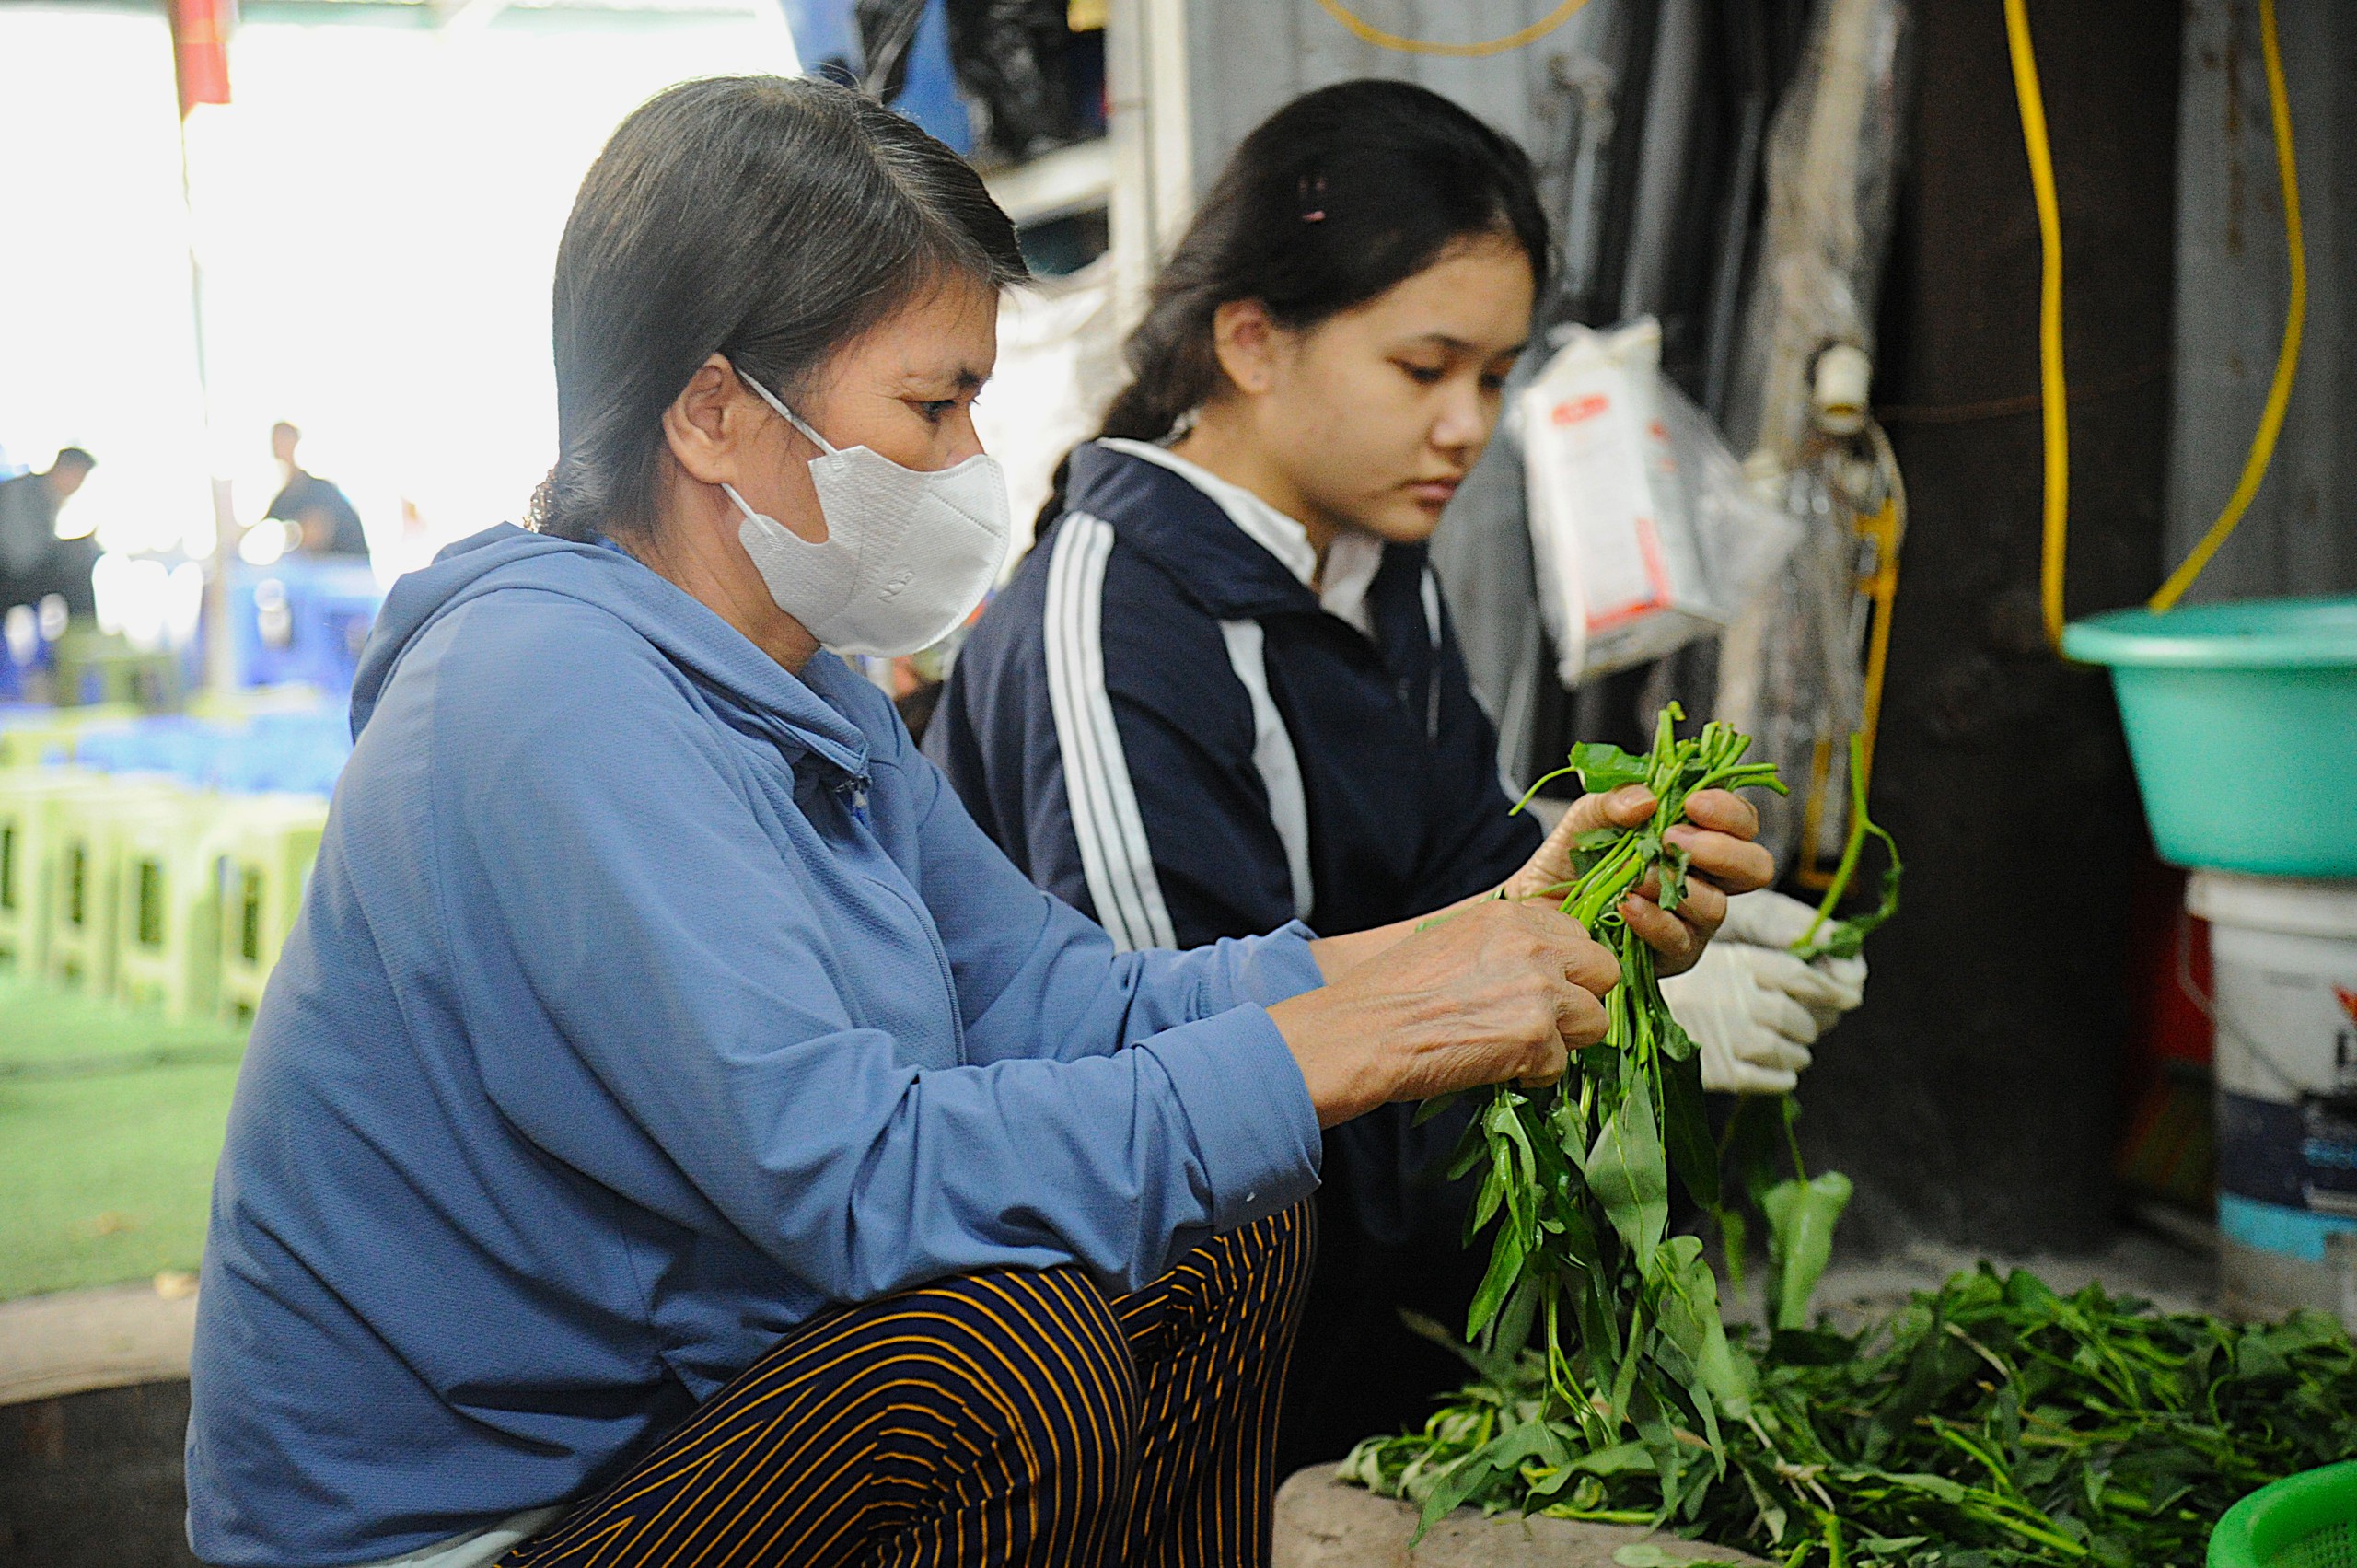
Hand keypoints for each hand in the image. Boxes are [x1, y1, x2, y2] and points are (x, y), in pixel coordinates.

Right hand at [1269, 899, 1619, 1127]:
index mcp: (1510, 916)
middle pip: (1603, 970)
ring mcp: (1539, 990)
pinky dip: (1534, 1073)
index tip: (1542, 989)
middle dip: (1580, 999)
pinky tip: (1495, 1067)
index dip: (1565, 968)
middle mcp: (1532, 944)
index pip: (1578, 935)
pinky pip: (1562, 1064)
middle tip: (1542, 1022)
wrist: (1361, 1033)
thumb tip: (1539, 969)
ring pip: (1596, 1019)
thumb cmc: (1390, 994)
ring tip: (1519, 1048)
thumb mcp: (1452, 942)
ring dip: (1564, 1040)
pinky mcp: (1536, 1037)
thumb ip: (1504, 946)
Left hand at [1501, 784, 1775, 976]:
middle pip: (1755, 868)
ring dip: (1674, 884)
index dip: (1730, 812)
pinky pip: (1679, 941)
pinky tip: (1626, 905)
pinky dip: (1653, 920)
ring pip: (1716, 907)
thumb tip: (1647, 800)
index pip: (1742, 823)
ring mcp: (1693, 921)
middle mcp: (1706, 879)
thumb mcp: (1585, 819)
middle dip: (1721, 851)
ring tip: (1635, 874)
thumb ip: (1613, 801)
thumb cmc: (1571, 860)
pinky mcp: (1671, 956)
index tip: (1694, 803)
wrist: (1535, 907)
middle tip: (1672, 840)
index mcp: (1697, 837)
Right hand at [1658, 897, 1869, 1093]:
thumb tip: (1827, 977)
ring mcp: (1731, 1039)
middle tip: (1806, 1024)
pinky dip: (1783, 1076)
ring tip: (1788, 1047)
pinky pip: (1774, 1080)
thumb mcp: (1711, 958)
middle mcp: (1738, 1000)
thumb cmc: (1668, 984)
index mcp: (1735, 965)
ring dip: (1797, 1051)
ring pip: (1792, 1051)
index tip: (1846, 993)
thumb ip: (1758, 961)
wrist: (1622, 1018)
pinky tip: (1776, 1069)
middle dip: (1810, 1023)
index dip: (1829, 987)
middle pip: (1801, 1018)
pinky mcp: (1723, 1073)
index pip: (1800, 977)